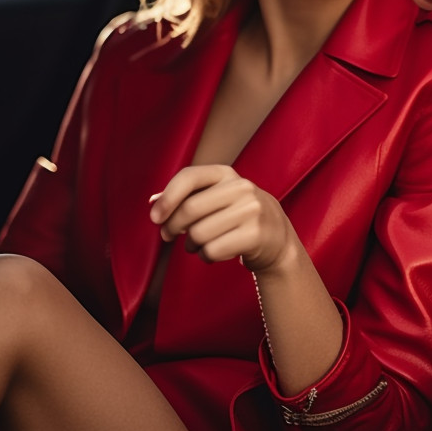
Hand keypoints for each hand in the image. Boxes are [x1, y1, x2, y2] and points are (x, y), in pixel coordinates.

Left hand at [149, 165, 296, 272]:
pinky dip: (205, 256)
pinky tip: (213, 252)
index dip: (167, 197)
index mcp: (226, 174)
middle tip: (168, 235)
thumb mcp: (218, 196)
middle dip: (171, 226)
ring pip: (199, 233)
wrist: (277, 236)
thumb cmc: (238, 215)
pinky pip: (212, 250)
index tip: (155, 217)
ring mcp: (251, 211)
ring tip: (198, 244)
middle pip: (190, 209)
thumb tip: (153, 202)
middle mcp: (242, 187)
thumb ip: (188, 195)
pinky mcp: (255, 235)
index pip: (189, 177)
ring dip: (191, 245)